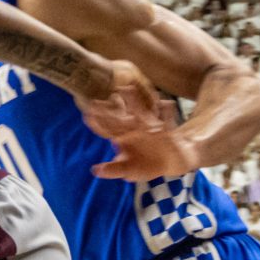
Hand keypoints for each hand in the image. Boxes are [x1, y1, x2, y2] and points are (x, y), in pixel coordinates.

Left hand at [82, 62, 197, 180]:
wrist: (172, 160)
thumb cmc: (147, 165)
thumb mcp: (129, 170)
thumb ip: (114, 170)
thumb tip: (95, 171)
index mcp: (125, 139)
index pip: (108, 130)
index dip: (98, 124)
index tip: (87, 115)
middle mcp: (135, 130)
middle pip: (121, 118)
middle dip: (110, 109)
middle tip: (98, 99)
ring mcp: (151, 128)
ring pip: (142, 113)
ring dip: (135, 102)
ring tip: (127, 88)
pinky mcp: (167, 130)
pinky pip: (167, 119)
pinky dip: (167, 111)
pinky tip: (165, 102)